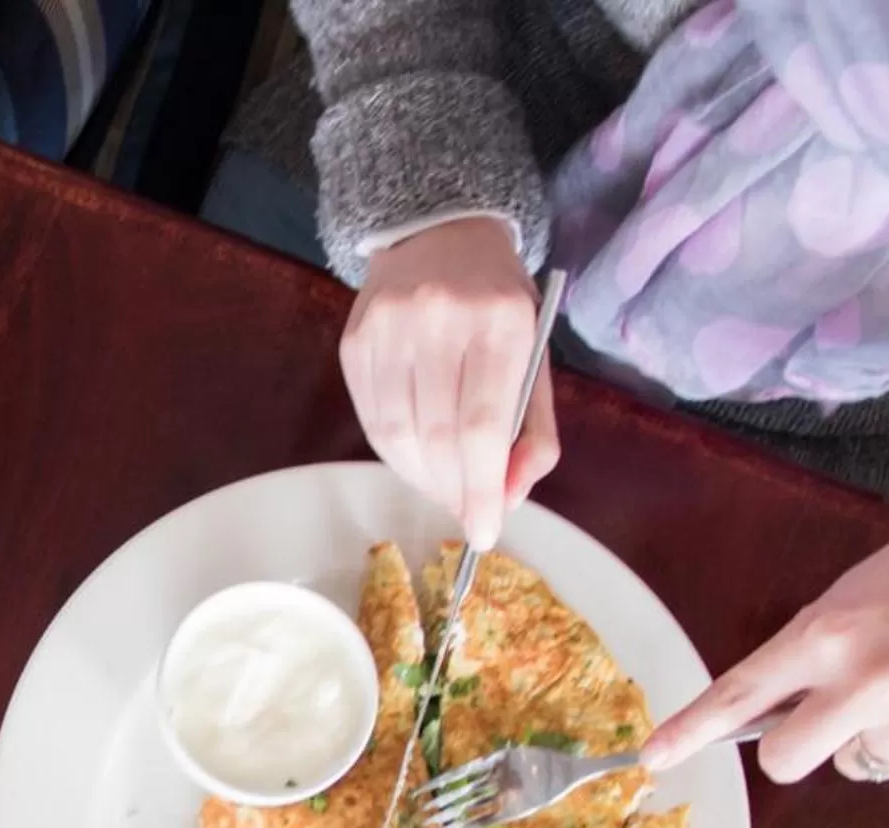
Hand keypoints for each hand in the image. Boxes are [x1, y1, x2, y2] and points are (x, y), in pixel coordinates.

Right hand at [340, 217, 559, 548]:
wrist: (439, 234)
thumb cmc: (497, 305)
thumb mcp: (535, 357)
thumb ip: (532, 432)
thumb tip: (508, 499)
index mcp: (500, 320)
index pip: (482, 425)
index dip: (480, 488)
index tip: (485, 532)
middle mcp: (438, 319)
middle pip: (436, 437)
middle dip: (452, 489)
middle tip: (465, 510)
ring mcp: (388, 328)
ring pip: (396, 434)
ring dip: (421, 477)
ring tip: (442, 484)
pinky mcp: (353, 340)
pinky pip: (371, 419)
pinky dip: (394, 453)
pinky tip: (415, 456)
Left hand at [644, 497, 888, 782]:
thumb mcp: (849, 597)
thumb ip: (806, 656)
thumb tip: (766, 713)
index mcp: (828, 635)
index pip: (740, 695)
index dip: (691, 730)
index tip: (654, 756)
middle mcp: (868, 682)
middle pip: (785, 760)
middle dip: (791, 747)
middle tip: (820, 716)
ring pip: (856, 764)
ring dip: (869, 735)